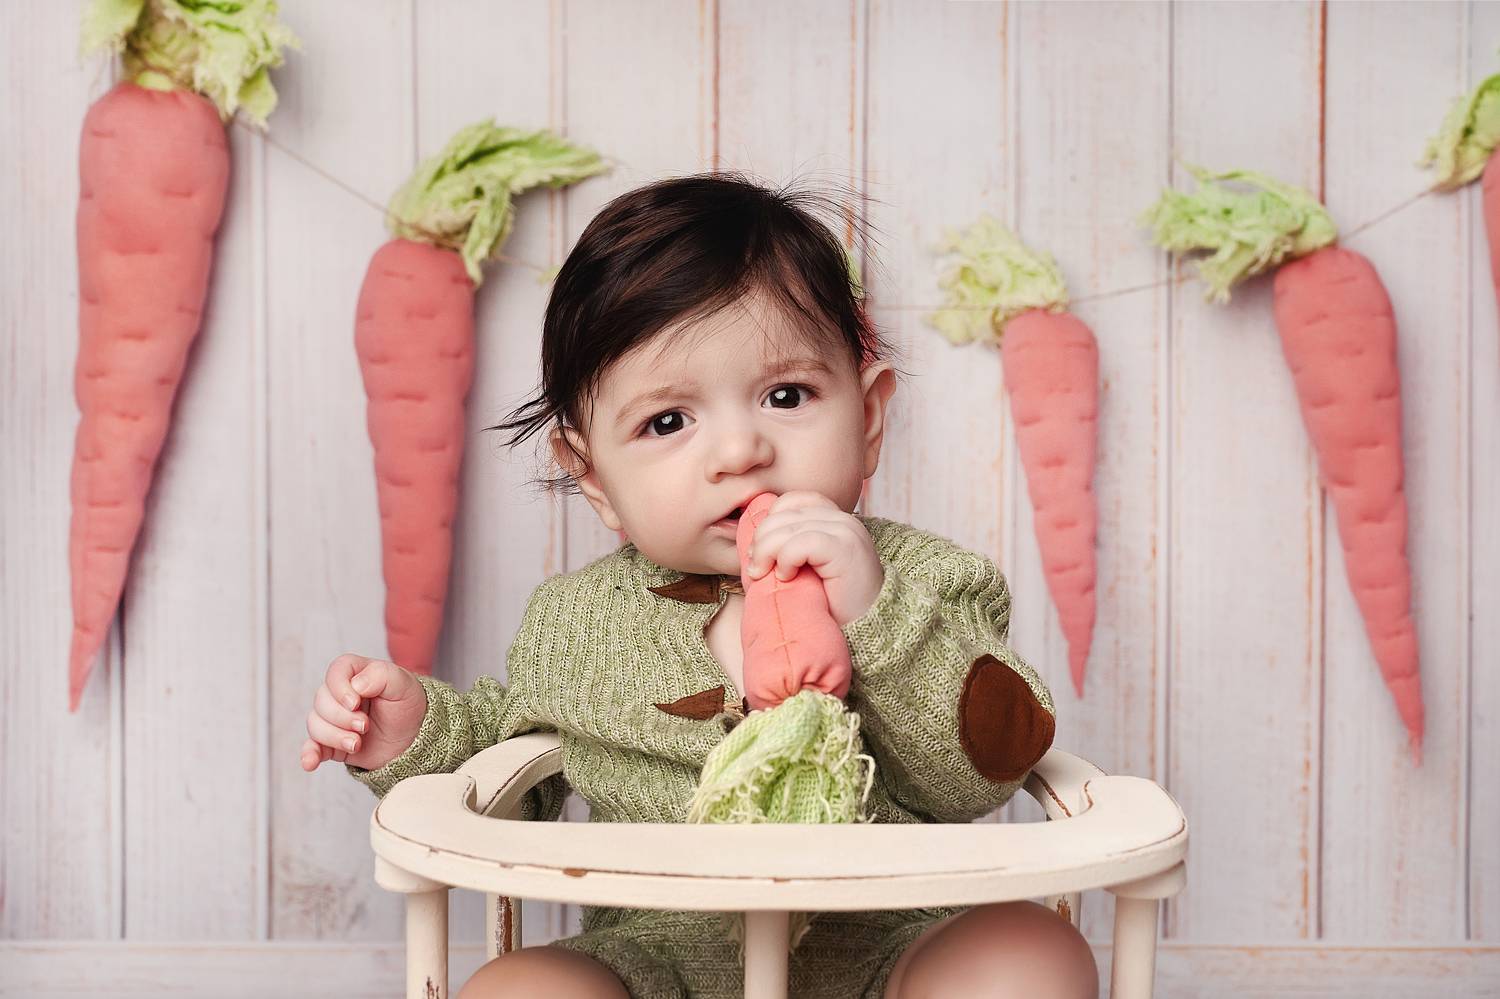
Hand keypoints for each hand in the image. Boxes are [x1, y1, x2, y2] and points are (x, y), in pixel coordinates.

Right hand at [299, 654, 426, 772]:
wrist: (413, 739)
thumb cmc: (407, 706)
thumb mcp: (403, 685)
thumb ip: (380, 675)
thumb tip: (356, 685)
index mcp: (356, 674)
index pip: (335, 672)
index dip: (340, 688)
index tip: (356, 703)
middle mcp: (339, 694)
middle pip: (321, 701)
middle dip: (342, 718)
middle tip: (365, 726)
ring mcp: (334, 719)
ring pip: (315, 724)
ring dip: (335, 737)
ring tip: (357, 743)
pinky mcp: (331, 742)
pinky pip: (311, 747)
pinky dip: (309, 754)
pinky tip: (311, 763)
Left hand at [743, 491, 883, 626]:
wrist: (868, 628)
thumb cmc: (834, 605)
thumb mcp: (807, 569)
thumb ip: (789, 547)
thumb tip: (752, 542)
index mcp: (835, 520)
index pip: (792, 501)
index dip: (769, 523)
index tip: (759, 554)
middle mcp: (842, 520)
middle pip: (784, 513)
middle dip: (761, 541)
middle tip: (756, 569)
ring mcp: (845, 531)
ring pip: (786, 527)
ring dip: (768, 552)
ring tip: (769, 577)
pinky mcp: (844, 548)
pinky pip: (800, 543)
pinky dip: (786, 560)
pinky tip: (788, 578)